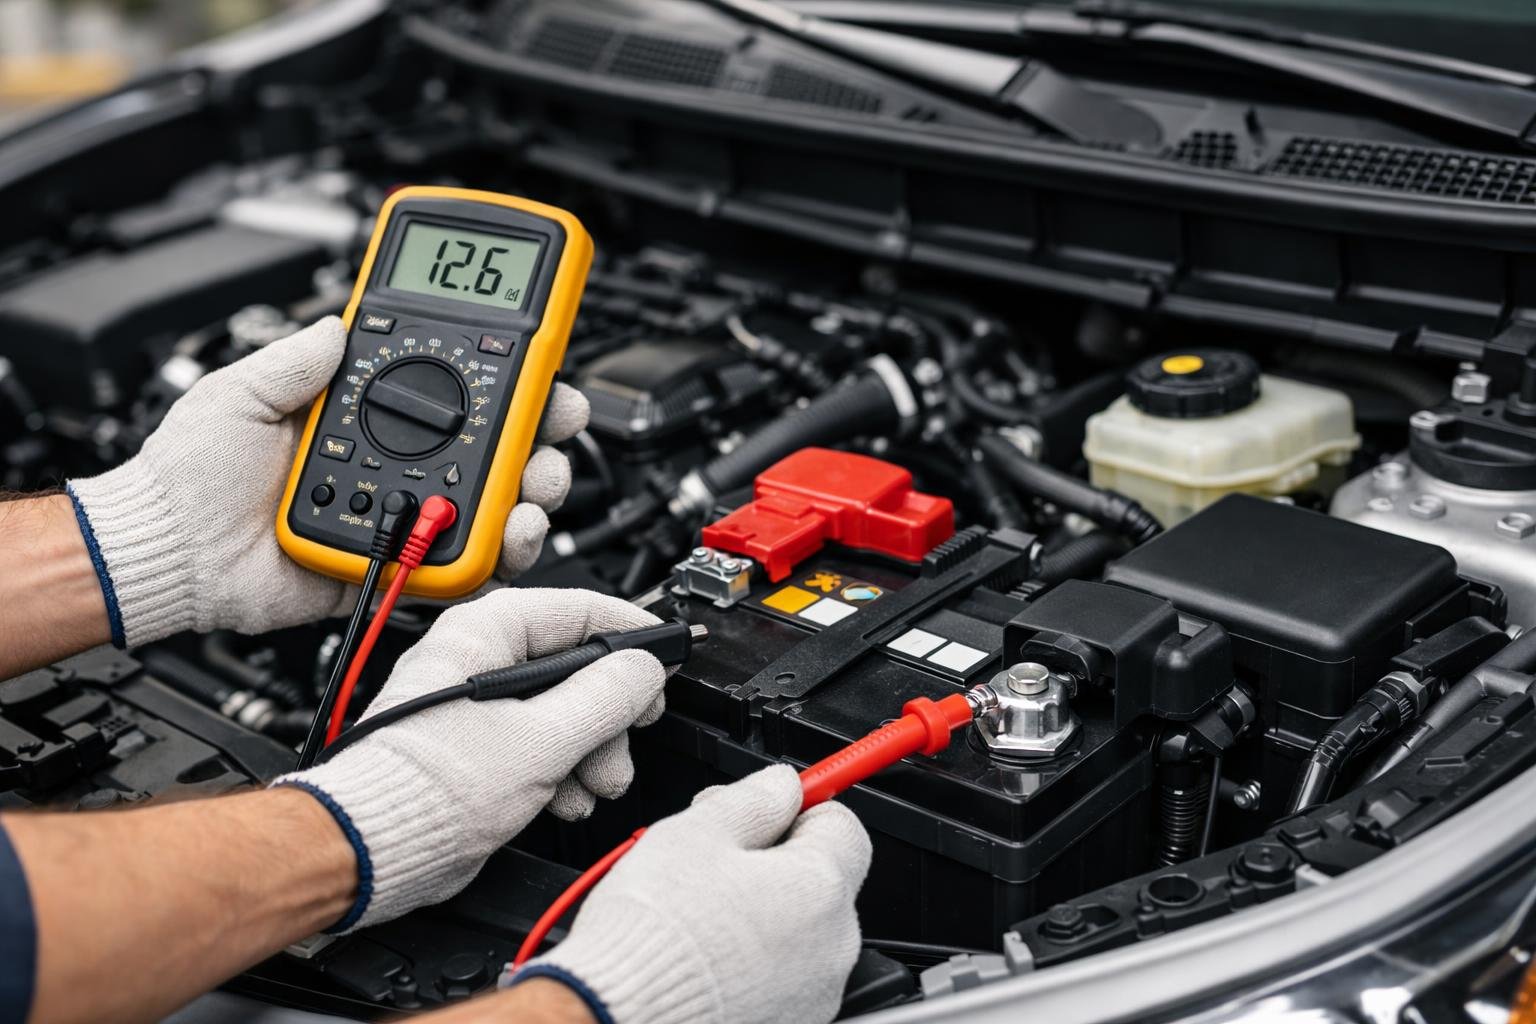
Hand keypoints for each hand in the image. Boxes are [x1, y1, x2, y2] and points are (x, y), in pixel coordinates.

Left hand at [66, 317, 587, 645]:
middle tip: (557, 426)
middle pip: (494, 449)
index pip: (453, 390)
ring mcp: (402, 515)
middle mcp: (395, 464)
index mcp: (367, 417)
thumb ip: (294, 361)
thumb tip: (337, 325)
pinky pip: (457, 567)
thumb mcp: (239, 392)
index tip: (542, 364)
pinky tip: (506, 537)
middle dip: (543, 436)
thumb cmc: (192, 475)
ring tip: (535, 487)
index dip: (505, 378)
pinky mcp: (396, 566)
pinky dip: (493, 556)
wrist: (169, 551)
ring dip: (531, 494)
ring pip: (490, 506)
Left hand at [278, 587, 667, 928]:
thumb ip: (608, 697)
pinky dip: (560, 768)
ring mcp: (475, 703)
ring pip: (560, 709)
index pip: (579, 608)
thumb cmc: (429, 786)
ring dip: (590, 750)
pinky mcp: (475, 746)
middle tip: (632, 735)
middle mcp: (477, 658)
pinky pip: (536, 742)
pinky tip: (568, 798)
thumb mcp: (545, 738)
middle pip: (574, 665)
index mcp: (485, 631)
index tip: (666, 655)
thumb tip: (645, 669)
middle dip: (611, 712)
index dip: (631, 634)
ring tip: (598, 782)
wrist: (373, 847)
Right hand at [525, 765, 870, 1023]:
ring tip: (701, 910)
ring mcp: (813, 995)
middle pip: (820, 878)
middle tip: (715, 855)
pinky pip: (783, 975)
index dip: (798, 808)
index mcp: (819, 889)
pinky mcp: (789, 1022)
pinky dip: (754, 959)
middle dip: (773, 860)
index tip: (766, 809)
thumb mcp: (697, 833)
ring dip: (763, 911)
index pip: (842, 824)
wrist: (616, 1015)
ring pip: (800, 929)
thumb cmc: (653, 934)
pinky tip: (707, 953)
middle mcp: (831, 948)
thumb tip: (781, 785)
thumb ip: (753, 800)